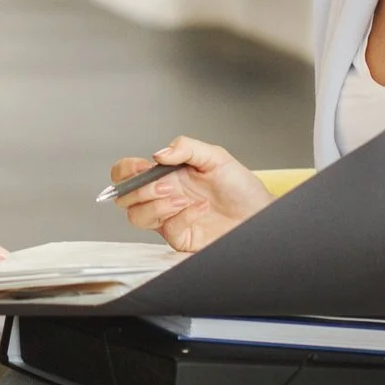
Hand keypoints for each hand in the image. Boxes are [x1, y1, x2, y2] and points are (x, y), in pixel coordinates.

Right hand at [112, 137, 273, 252]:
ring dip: (157, 206)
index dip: (125, 171)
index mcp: (165, 175)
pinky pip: (168, 231)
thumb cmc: (240, 187)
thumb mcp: (215, 156)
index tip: (143, 168)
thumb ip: (186, 147)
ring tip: (181, 198)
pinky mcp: (180, 238)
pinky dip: (182, 217)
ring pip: (137, 217)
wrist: (259, 212)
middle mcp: (162, 197)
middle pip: (124, 198)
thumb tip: (159, 153)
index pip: (126, 173)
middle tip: (166, 184)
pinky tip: (200, 209)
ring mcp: (169, 219)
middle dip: (140, 190)